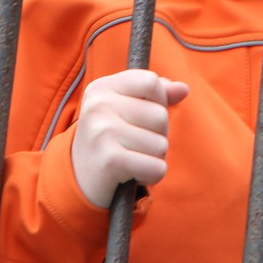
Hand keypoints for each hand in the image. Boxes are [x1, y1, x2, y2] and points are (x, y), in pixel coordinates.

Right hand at [70, 69, 189, 208]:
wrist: (79, 179)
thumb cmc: (109, 138)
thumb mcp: (126, 108)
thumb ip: (156, 95)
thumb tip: (183, 89)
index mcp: (102, 88)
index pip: (151, 82)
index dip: (158, 101)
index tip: (143, 115)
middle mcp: (99, 105)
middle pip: (160, 115)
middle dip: (158, 134)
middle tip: (136, 144)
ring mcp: (103, 132)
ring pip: (161, 144)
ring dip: (154, 157)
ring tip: (133, 158)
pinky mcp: (111, 160)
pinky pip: (157, 167)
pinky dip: (152, 175)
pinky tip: (134, 174)